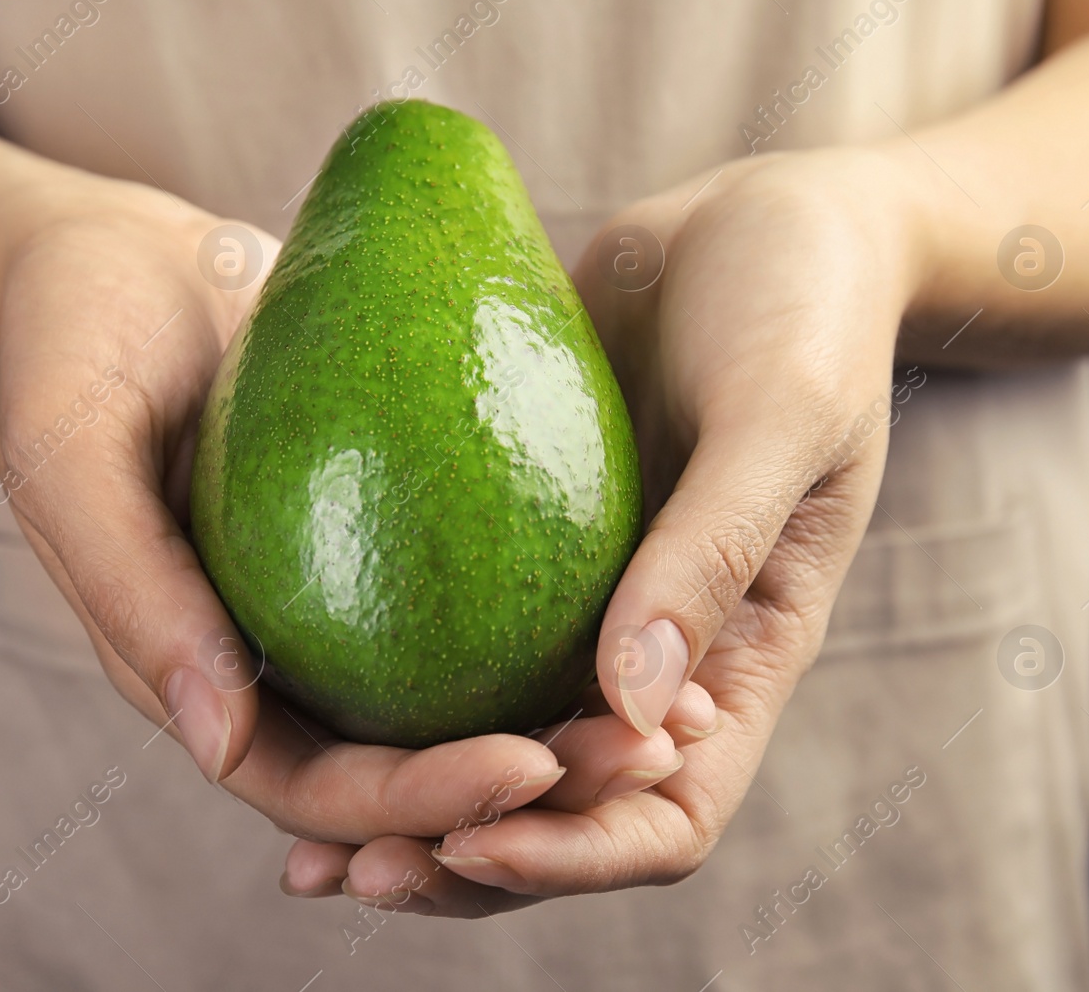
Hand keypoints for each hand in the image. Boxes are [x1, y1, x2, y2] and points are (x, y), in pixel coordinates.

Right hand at [0, 180, 682, 853]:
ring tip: (669, 703)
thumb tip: (222, 740)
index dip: (417, 800)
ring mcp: (331, 600)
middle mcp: (275, 658)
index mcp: (191, 677)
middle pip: (406, 763)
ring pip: (452, 698)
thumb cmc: (73, 342)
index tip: (528, 765)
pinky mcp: (381, 533)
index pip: (312, 784)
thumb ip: (129, 588)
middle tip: (638, 753)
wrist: (119, 258)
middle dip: (521, 780)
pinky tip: (639, 594)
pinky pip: (470, 594)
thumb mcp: (67, 452)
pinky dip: (548, 620)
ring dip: (556, 718)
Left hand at [285, 148, 927, 914]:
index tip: (471, 834)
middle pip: (559, 814)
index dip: (575, 855)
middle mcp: (653, 661)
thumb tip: (629, 707)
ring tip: (296, 838)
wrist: (761, 221)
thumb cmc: (802, 308)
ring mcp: (580, 609)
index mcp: (739, 661)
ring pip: (489, 748)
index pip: (667, 817)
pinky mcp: (520, 547)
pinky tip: (286, 691)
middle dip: (462, 859)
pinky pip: (447, 645)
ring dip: (403, 807)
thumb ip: (713, 551)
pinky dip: (380, 694)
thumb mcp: (783, 414)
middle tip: (346, 868)